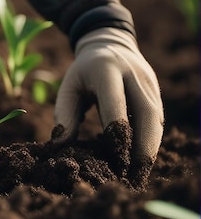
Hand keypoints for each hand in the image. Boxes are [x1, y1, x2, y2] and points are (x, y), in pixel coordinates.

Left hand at [54, 28, 163, 184]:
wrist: (110, 44)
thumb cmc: (83, 71)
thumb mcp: (68, 86)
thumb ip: (64, 113)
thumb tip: (60, 144)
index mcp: (108, 71)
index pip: (117, 104)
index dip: (118, 132)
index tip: (116, 159)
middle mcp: (135, 76)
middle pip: (147, 114)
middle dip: (144, 146)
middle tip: (135, 175)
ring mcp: (150, 83)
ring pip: (157, 119)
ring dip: (151, 148)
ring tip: (140, 175)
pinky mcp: (157, 92)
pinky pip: (158, 120)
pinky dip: (153, 141)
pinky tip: (143, 161)